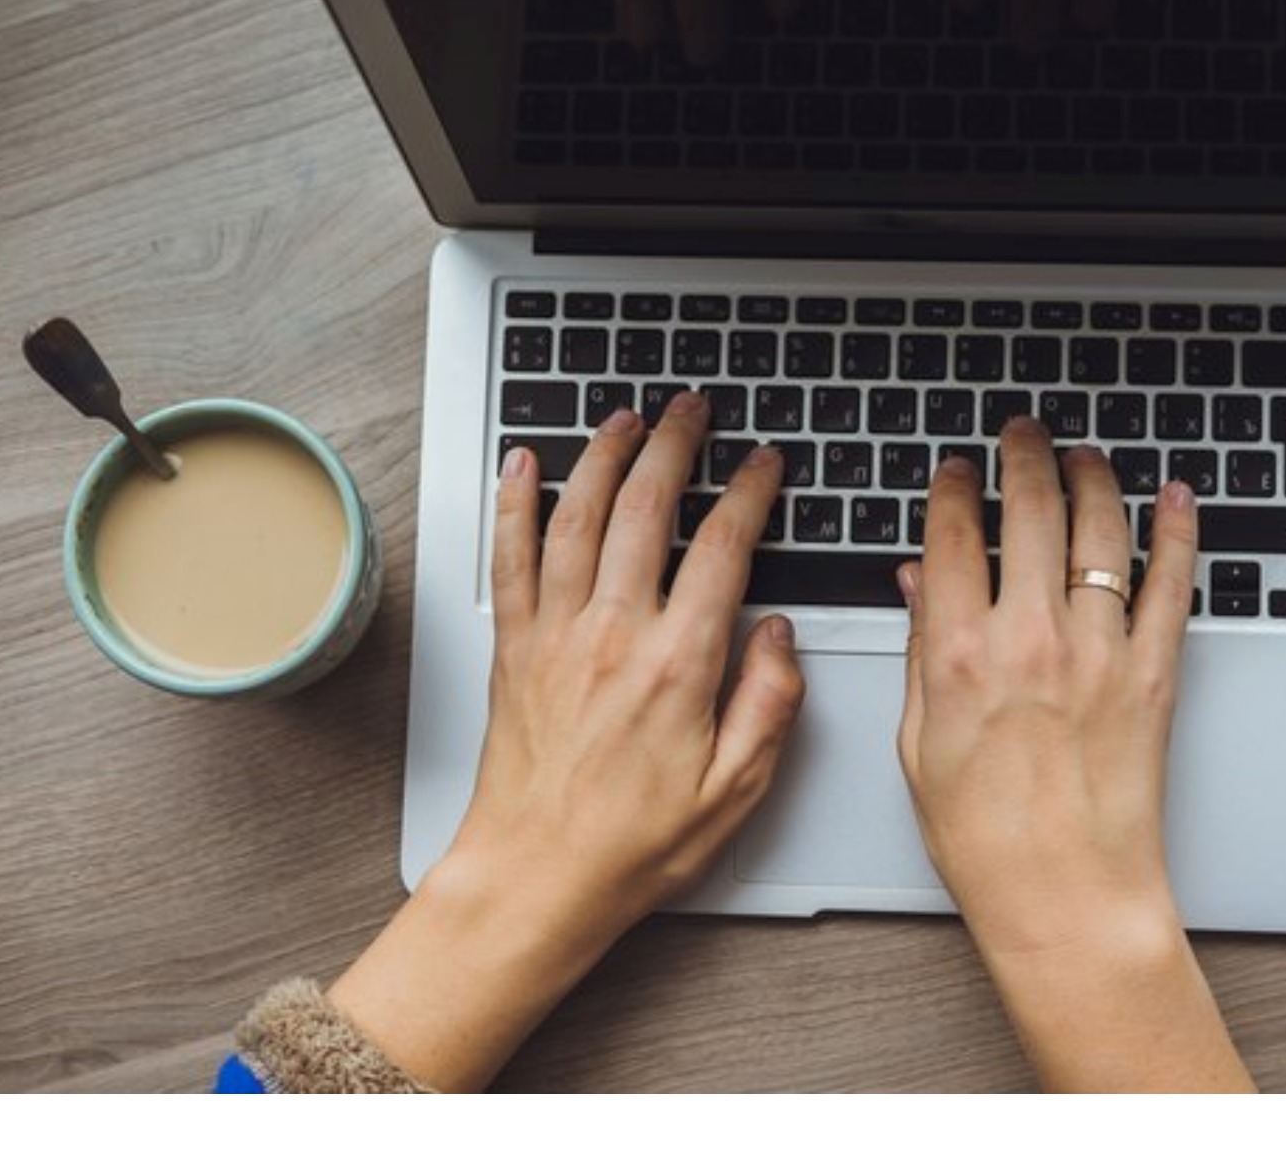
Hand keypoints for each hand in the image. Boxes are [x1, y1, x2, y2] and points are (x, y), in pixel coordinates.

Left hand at [329, 393, 803, 1089]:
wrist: (536, 878)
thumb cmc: (632, 846)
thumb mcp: (736, 790)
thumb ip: (769, 703)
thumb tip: (777, 634)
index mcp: (678, 665)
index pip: (723, 548)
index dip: (748, 492)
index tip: (763, 464)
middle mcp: (613, 636)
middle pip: (646, 508)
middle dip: (675, 444)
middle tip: (693, 408)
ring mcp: (556, 635)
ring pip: (577, 516)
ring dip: (604, 455)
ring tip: (626, 416)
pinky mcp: (513, 649)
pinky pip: (509, 558)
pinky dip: (514, 504)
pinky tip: (523, 465)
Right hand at [898, 417, 1194, 949]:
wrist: (1066, 893)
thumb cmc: (986, 835)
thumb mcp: (918, 740)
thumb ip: (920, 651)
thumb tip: (918, 586)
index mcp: (960, 654)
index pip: (951, 535)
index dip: (951, 487)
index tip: (953, 470)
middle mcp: (1031, 639)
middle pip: (1028, 509)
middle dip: (1022, 455)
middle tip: (1021, 434)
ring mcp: (1099, 651)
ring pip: (1100, 530)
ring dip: (1091, 476)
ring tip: (1082, 455)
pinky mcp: (1153, 673)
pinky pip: (1172, 583)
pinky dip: (1178, 532)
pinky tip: (1174, 497)